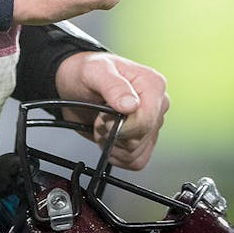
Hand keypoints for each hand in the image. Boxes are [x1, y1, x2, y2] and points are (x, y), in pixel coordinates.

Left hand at [54, 51, 168, 170]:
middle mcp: (157, 104)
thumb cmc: (86, 73)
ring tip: (103, 125)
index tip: (104, 117)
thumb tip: (131, 105)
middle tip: (101, 117)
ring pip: (137, 153)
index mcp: (153, 85)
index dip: (120, 126)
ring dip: (112, 144)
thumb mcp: (93, 71)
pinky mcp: (144, 139)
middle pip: (139, 139)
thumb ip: (112, 86)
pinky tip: (108, 139)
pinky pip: (137, 161)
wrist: (75, 84)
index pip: (145, 121)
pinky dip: (118, 155)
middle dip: (113, 133)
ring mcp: (152, 123)